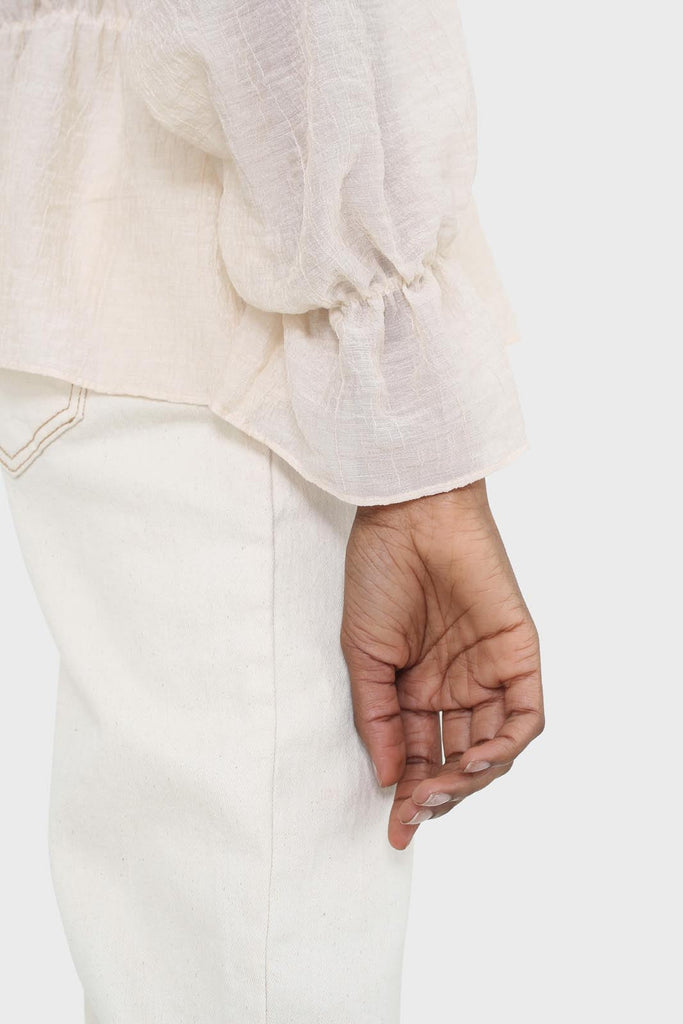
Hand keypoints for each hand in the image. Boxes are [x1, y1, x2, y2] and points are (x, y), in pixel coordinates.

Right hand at [340, 478, 543, 849]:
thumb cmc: (378, 573)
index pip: (422, 755)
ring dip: (471, 778)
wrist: (408, 518)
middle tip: (416, 813)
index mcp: (417, 688)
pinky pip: (525, 717)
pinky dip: (506, 746)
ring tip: (439, 791)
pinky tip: (476, 762)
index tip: (397, 829)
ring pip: (495, 748)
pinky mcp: (518, 655)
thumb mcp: (364, 656)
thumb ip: (377, 718)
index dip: (413, 795)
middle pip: (460, 759)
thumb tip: (391, 778)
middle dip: (440, 795)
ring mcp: (489, 672)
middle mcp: (456, 686)